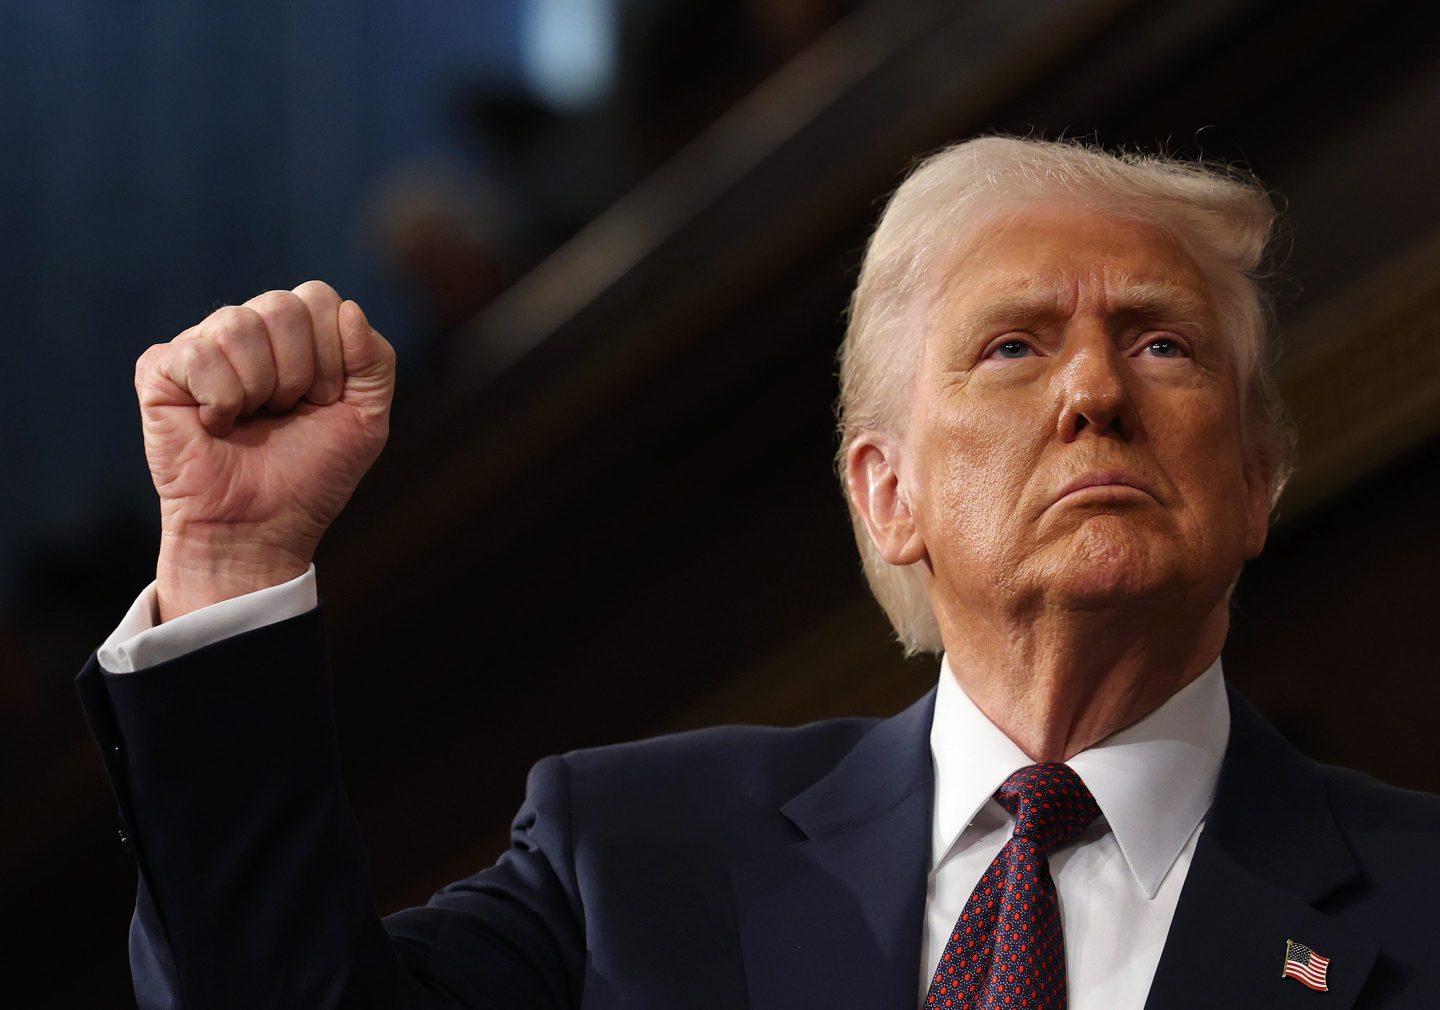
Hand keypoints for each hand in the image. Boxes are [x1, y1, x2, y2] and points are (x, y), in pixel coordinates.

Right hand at [134, 281, 395, 619]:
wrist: (262, 527)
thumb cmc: (310, 475)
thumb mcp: (366, 418)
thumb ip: (375, 361)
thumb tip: (349, 308)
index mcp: (294, 335)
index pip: (319, 298)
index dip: (332, 356)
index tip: (323, 401)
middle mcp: (246, 331)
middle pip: (282, 305)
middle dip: (299, 372)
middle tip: (284, 413)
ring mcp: (201, 346)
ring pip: (239, 324)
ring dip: (260, 388)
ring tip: (251, 420)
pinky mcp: (159, 370)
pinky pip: (200, 355)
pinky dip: (222, 401)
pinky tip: (215, 425)